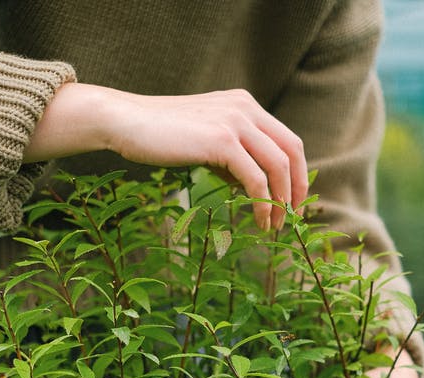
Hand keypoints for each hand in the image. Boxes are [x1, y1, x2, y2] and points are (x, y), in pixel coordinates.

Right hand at [24, 83, 307, 231]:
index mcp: (244, 105)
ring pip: (278, 165)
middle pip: (292, 151)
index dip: (297, 173)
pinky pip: (255, 178)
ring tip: (275, 226)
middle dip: (297, 188)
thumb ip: (231, 158)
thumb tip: (250, 186)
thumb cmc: (160, 135)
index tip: (293, 201)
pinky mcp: (221, 141)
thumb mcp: (204, 142)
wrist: (126, 121)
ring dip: (282, 200)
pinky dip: (264, 203)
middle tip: (292, 218)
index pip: (287, 140)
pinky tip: (260, 221)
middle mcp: (245, 109)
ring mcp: (235, 122)